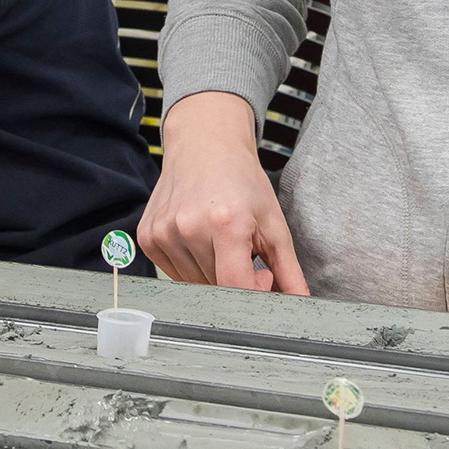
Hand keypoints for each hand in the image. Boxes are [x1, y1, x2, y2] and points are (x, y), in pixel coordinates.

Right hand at [138, 91, 309, 293]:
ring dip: (212, 273)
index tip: (262, 276)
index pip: (235, 287)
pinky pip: (173, 273)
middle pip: (215, 287)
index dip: (254, 292)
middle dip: (235, 279)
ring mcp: (163, 232)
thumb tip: (300, 304)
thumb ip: (288, 270)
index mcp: (225, 222)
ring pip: (194, 283)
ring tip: (219, 240)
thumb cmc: (241, 180)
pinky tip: (198, 238)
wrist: (205, 144)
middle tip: (242, 250)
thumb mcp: (274, 222)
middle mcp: (188, 226)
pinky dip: (190, 265)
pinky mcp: (148, 236)